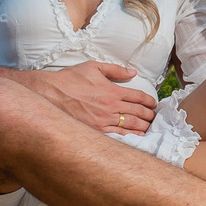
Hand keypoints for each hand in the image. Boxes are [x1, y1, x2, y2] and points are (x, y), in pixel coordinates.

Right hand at [18, 61, 157, 134]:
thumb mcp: (93, 67)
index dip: (148, 101)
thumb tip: (132, 72)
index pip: (138, 97)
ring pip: (130, 125)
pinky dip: (129, 136)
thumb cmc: (70, 79)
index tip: (153, 104)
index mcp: (112, 91)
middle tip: (154, 118)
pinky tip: (136, 138)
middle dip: (149, 115)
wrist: (51, 94)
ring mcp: (103, 120)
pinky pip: (117, 135)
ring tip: (149, 128)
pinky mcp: (95, 131)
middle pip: (137, 112)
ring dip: (143, 127)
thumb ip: (115, 70)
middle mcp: (111, 107)